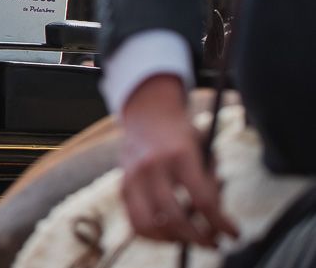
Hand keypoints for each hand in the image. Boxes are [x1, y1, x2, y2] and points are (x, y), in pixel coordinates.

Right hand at [118, 75, 238, 247]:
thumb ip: (210, 183)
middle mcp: (152, 165)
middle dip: (199, 238)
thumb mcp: (203, 150)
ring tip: (189, 238)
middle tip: (213, 241)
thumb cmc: (181, 135)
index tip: (234, 234)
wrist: (147, 114)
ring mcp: (132, 176)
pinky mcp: (122, 185)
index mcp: (179, 154)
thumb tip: (216, 219)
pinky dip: (155, 235)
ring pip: (149, 225)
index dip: (221, 223)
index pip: (202, 200)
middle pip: (175, 217)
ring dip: (173, 239)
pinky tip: (170, 232)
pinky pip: (135, 222)